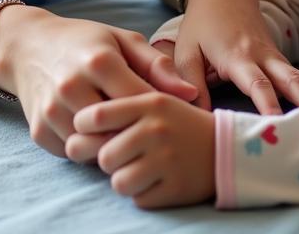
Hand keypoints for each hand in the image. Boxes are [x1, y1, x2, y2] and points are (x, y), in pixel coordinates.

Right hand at [0, 8, 197, 156]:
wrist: (27, 46)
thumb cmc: (84, 42)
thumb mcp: (123, 41)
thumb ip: (157, 67)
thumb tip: (191, 94)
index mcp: (100, 61)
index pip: (141, 102)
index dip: (157, 113)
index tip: (165, 116)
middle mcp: (73, 86)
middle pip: (118, 131)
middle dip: (134, 134)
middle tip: (143, 132)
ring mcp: (52, 111)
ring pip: (95, 148)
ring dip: (110, 145)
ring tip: (119, 132)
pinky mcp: (39, 131)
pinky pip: (73, 154)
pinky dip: (86, 149)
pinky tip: (93, 132)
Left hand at [66, 92, 215, 207]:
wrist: (225, 146)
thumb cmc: (176, 122)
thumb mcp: (152, 100)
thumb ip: (116, 108)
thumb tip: (73, 128)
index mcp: (148, 101)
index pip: (97, 115)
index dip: (83, 127)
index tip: (86, 131)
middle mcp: (156, 129)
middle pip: (104, 156)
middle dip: (107, 160)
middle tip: (120, 155)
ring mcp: (167, 160)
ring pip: (119, 182)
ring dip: (124, 180)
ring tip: (138, 168)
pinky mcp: (176, 187)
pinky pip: (140, 200)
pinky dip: (143, 194)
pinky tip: (156, 180)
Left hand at [174, 0, 298, 116]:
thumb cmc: (202, 26)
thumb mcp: (187, 51)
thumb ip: (190, 83)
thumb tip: (198, 115)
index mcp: (237, 57)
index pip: (257, 82)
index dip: (268, 102)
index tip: (280, 123)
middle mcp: (262, 56)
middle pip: (292, 80)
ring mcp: (277, 57)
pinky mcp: (283, 61)